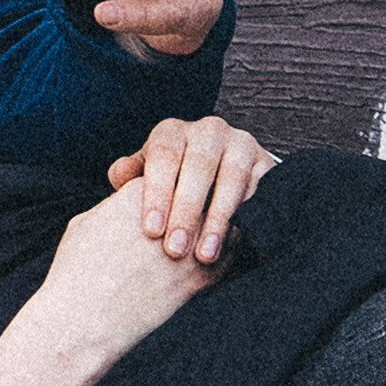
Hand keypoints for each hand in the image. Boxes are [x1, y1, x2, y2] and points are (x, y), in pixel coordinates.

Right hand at [24, 178, 221, 367]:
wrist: (84, 318)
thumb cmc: (77, 270)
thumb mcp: (88, 220)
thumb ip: (118, 206)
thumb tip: (131, 206)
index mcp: (143, 189)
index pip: (174, 173)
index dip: (172, 186)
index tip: (169, 198)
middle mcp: (173, 210)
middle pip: (203, 191)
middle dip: (198, 200)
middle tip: (192, 213)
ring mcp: (191, 243)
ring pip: (222, 218)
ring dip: (216, 224)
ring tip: (203, 235)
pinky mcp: (201, 276)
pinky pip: (230, 252)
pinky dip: (224, 251)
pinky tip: (207, 258)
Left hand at [108, 115, 277, 263]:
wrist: (216, 176)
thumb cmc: (171, 182)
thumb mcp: (147, 175)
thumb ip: (130, 175)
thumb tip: (119, 175)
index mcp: (173, 132)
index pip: (163, 155)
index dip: (157, 193)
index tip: (151, 230)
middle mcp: (208, 131)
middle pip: (198, 166)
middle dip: (186, 211)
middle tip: (175, 250)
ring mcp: (240, 144)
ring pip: (232, 177)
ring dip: (218, 218)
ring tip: (205, 254)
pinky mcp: (266, 162)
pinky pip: (261, 187)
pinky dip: (248, 214)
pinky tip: (235, 240)